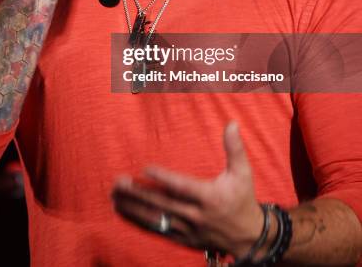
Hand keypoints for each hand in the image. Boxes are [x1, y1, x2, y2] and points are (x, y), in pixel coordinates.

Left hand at [112, 122, 263, 259]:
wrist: (249, 238)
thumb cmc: (243, 199)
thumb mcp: (243, 173)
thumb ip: (235, 148)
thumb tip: (231, 123)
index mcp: (209, 197)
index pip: (182, 187)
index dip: (164, 178)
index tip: (145, 168)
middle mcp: (196, 215)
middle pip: (162, 204)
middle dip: (139, 194)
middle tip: (119, 182)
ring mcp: (187, 229)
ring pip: (156, 219)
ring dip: (133, 207)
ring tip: (114, 195)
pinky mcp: (182, 239)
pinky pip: (157, 230)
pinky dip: (139, 221)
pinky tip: (123, 211)